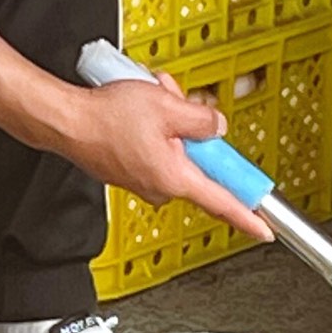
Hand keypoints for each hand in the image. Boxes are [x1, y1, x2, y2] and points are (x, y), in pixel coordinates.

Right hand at [57, 73, 271, 239]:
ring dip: (169, 123)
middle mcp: (162, 187)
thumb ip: (203, 119)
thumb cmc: (107, 118)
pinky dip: (152, 128)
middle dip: (192, 129)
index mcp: (176, 177)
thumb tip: (217, 126)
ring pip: (177, 150)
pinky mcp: (132, 171)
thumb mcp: (168, 106)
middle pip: (198, 161)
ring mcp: (146, 181)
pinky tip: (137, 114)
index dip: (248, 215)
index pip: (222, 201)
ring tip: (149, 104)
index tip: (265, 228)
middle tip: (175, 104)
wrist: (67, 122)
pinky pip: (157, 149)